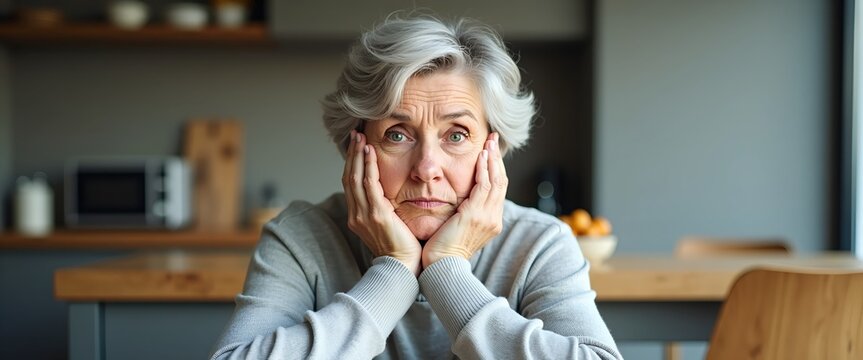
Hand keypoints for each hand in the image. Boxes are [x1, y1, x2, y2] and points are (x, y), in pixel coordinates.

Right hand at [343, 130, 421, 275]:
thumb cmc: (401, 250)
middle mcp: (356, 214)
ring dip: (358, 155)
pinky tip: (370, 152)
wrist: (402, 270)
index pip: (351, 185)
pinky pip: (369, 184)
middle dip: (352, 154)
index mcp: (357, 217)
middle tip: (355, 134)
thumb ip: (384, 210)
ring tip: (360, 137)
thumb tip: (390, 198)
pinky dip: (368, 166)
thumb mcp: (388, 226)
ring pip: (355, 178)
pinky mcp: (376, 214)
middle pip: (349, 177)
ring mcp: (364, 214)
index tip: (357, 146)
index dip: (352, 164)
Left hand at [421, 133, 506, 268]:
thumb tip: (459, 201)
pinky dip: (484, 169)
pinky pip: (484, 186)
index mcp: (491, 221)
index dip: (496, 168)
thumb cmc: (443, 250)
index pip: (497, 189)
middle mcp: (493, 218)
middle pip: (501, 181)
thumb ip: (463, 213)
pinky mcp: (475, 215)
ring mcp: (487, 217)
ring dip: (492, 159)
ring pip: (496, 181)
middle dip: (497, 158)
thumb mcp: (458, 228)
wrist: (441, 267)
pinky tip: (481, 156)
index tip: (491, 151)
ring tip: (489, 142)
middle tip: (493, 138)